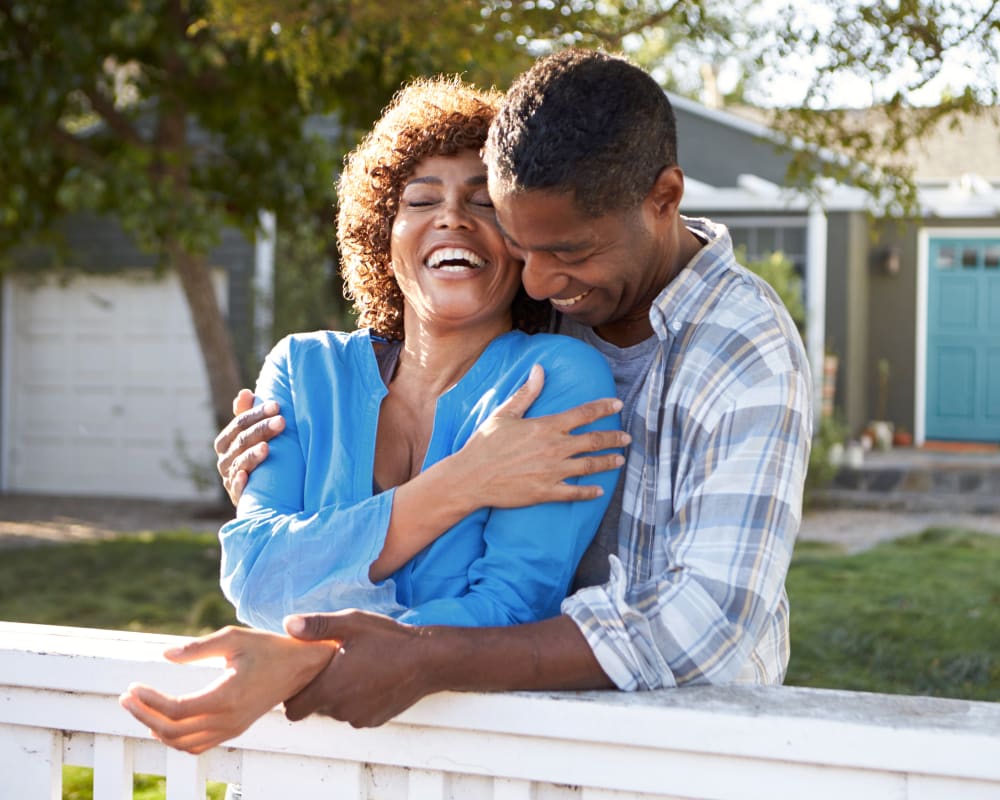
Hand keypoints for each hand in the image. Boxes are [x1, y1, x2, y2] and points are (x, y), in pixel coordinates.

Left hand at [119, 626, 335, 753]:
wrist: (302, 667)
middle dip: (143, 715)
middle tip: (127, 697)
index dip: (148, 701)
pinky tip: (163, 721)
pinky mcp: (234, 730)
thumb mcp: (234, 638)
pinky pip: (196, 746)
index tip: (132, 687)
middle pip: (173, 731)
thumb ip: (197, 648)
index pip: (176, 710)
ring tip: (139, 708)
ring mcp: (232, 729)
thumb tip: (164, 655)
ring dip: (156, 729)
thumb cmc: (268, 648)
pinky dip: (175, 739)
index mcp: (227, 696)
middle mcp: (229, 719)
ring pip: (182, 743)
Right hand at [214, 389, 285, 504]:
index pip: (239, 423)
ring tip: (267, 447)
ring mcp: (230, 478)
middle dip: (261, 429)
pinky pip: (236, 489)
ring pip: (239, 463)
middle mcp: (224, 459)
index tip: (277, 406)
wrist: (264, 495)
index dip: (257, 413)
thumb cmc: (259, 457)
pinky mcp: (237, 496)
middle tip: (282, 421)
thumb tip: (245, 392)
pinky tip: (245, 475)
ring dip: (253, 454)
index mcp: (226, 442)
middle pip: (241, 441)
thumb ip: (248, 415)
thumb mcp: (254, 436)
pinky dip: (239, 482)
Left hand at [283, 611, 433, 727]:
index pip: (292, 710)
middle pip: (314, 709)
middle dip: (318, 691)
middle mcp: (341, 709)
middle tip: (332, 666)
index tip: (303, 676)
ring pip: (336, 711)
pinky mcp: (376, 720)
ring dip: (339, 696)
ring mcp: (359, 718)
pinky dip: (358, 701)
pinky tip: (371, 679)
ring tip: (354, 670)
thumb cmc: (388, 639)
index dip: (293, 694)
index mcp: (329, 688)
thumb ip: (316, 626)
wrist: (428, 659)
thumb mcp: (351, 622)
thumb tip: (287, 624)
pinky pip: (356, 714)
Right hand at [454, 365, 628, 507]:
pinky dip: (589, 492)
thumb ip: (527, 393)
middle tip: (627, 437)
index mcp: (546, 426)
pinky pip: (575, 493)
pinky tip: (599, 490)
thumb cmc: (484, 444)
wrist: (470, 478)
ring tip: (620, 460)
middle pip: (594, 441)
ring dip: (608, 462)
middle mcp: (554, 448)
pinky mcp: (546, 492)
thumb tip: (540, 369)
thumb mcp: (504, 414)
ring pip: (589, 466)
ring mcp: (552, 472)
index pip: (583, 413)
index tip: (618, 405)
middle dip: (613, 438)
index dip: (603, 408)